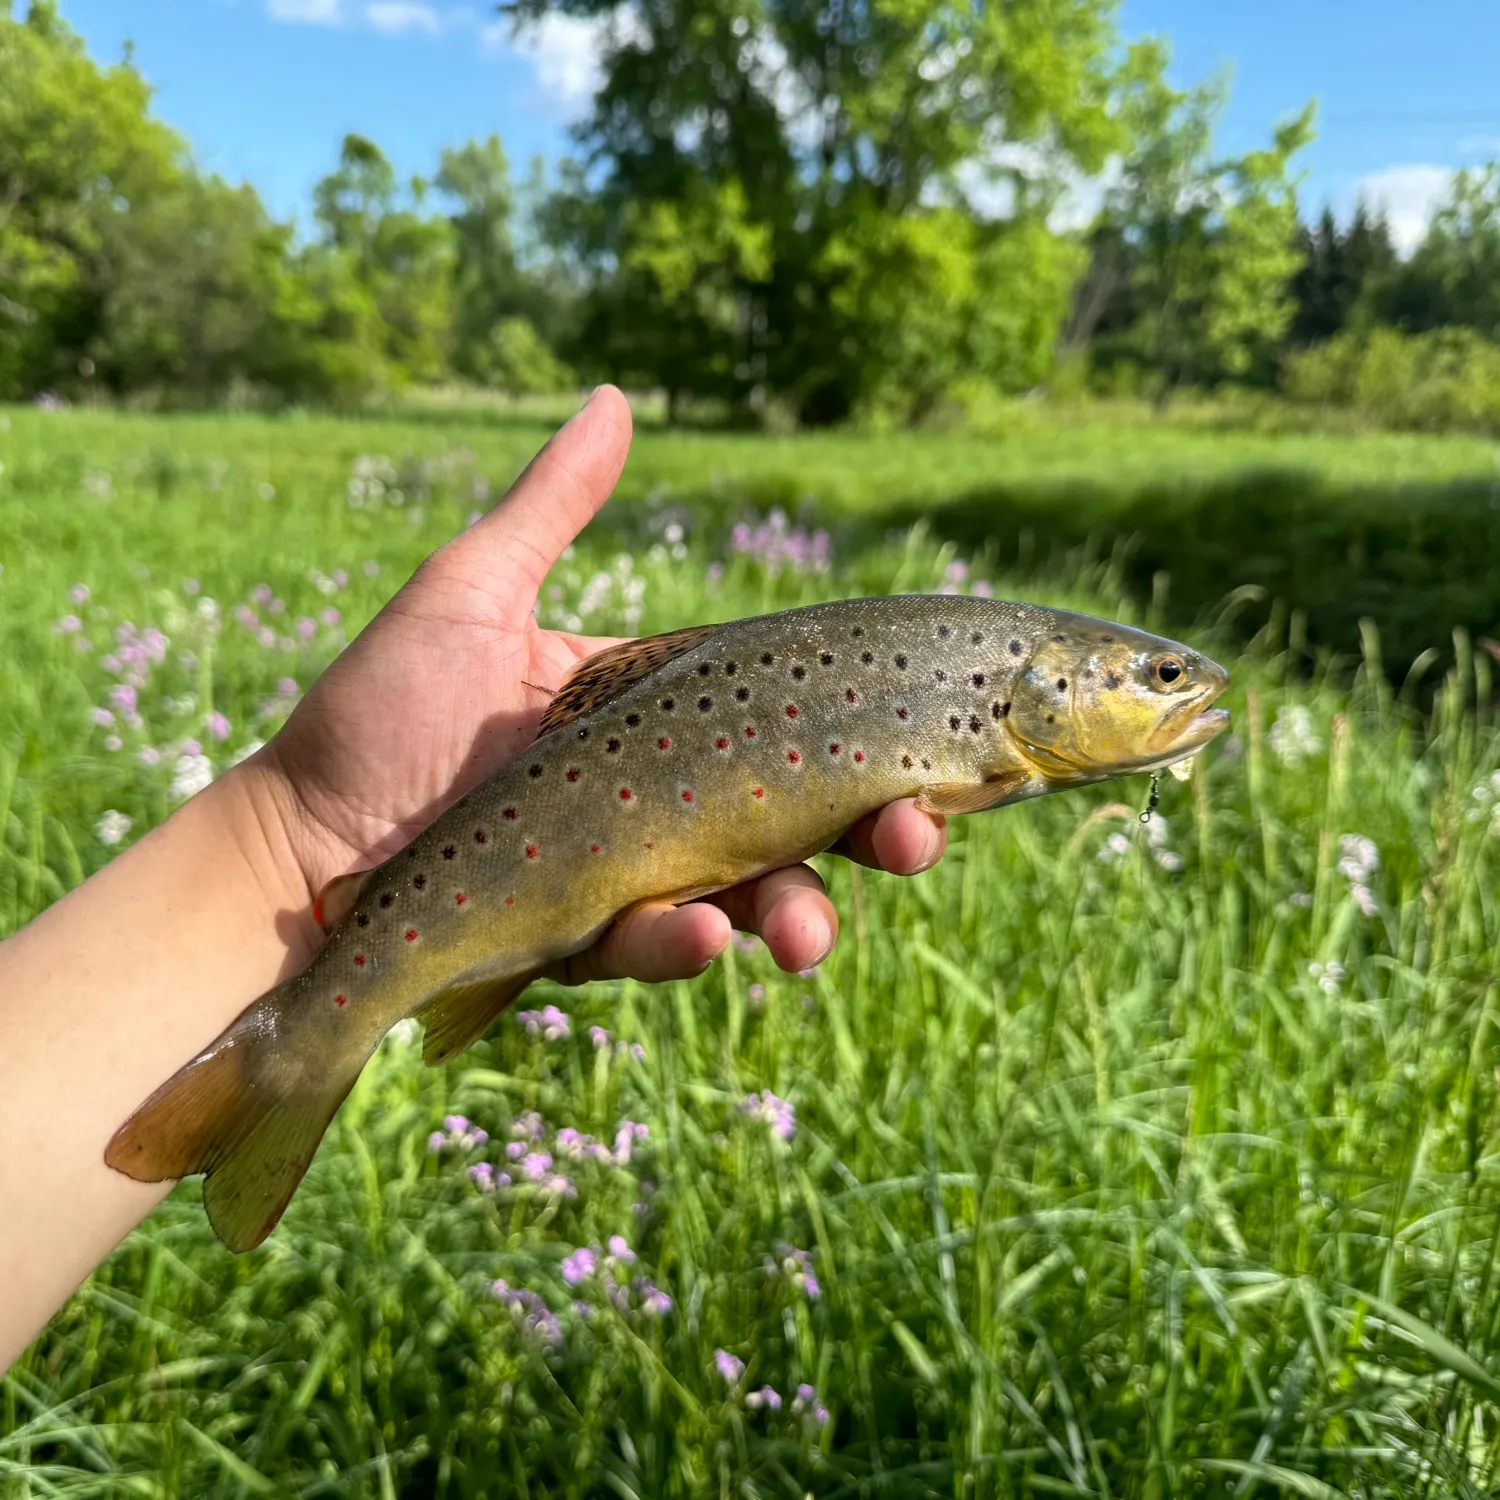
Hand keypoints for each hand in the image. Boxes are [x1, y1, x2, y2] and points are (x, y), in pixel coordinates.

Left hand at [256, 386, 947, 983]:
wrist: (295, 840)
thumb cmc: (379, 709)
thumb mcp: (473, 593)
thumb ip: (553, 508)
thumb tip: (617, 395)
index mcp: (657, 717)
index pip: (786, 720)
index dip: (862, 735)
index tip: (930, 743)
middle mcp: (663, 798)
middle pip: (798, 819)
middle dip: (874, 835)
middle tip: (917, 840)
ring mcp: (633, 875)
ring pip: (748, 899)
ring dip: (797, 912)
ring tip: (808, 933)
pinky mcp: (588, 941)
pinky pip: (655, 946)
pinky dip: (681, 944)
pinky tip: (700, 933)